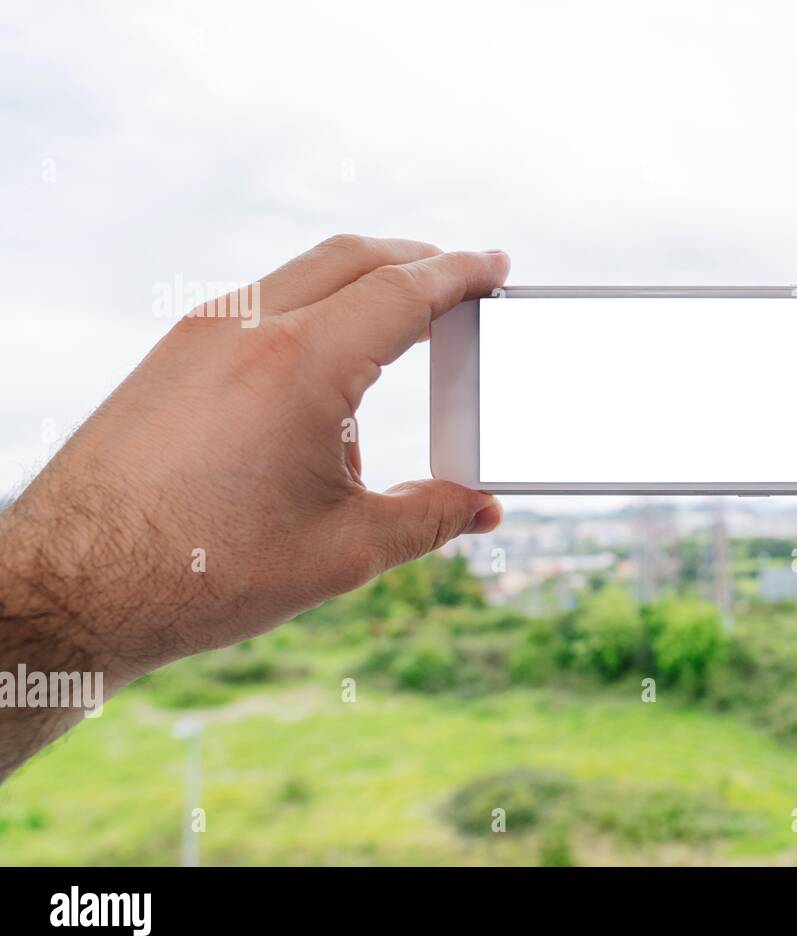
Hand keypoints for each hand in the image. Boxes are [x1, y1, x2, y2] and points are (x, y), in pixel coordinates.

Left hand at [1, 236, 506, 689]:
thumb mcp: (341, 550)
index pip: (403, 290)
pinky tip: (324, 383)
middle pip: (353, 257)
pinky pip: (260, 306)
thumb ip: (429, 518)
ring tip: (398, 339)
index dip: (460, 273)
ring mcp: (200, 335)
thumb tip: (482, 507)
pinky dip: (312, 313)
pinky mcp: (172, 355)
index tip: (495, 265)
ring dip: (361, 285)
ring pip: (302, 275)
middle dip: (416, 260)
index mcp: (300, 365)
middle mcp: (246, 328)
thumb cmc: (202, 571)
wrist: (72, 587)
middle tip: (461, 281)